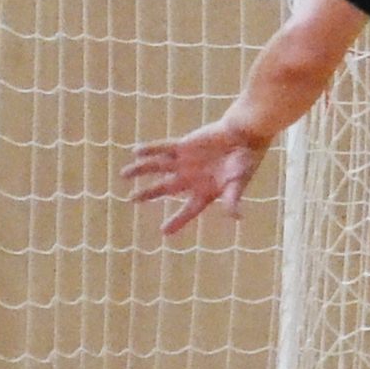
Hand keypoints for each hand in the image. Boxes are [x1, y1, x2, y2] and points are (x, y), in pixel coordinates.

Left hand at [123, 120, 267, 235]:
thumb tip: (237, 217)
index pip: (188, 210)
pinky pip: (163, 148)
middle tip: (131, 200)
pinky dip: (150, 149)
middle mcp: (192, 178)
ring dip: (141, 170)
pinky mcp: (184, 145)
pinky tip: (136, 151)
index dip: (177, 221)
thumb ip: (233, 198)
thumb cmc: (246, 161)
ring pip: (158, 167)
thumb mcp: (239, 182)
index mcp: (205, 191)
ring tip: (123, 174)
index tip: (164, 232)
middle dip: (148, 194)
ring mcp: (185, 161)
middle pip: (165, 188)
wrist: (245, 136)